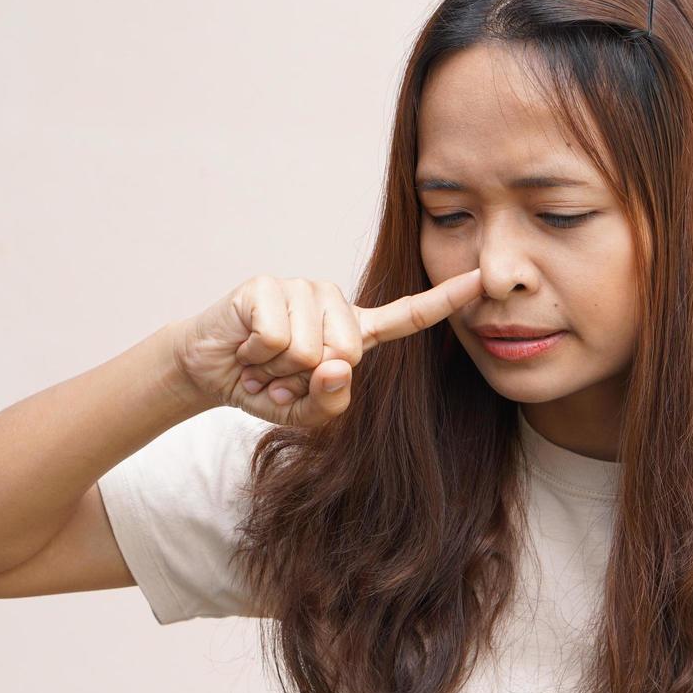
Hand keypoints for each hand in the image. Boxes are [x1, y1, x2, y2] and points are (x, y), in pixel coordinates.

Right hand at [172, 269, 482, 425]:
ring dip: (278, 368)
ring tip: (263, 362)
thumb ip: (331, 403)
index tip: (482, 280)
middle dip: (310, 376)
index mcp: (356, 331)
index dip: (446, 300)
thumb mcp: (306, 413)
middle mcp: (334, 302)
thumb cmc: (265, 388)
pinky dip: (257, 358)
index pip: (409, 315)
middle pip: (350, 351)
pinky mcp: (266, 285)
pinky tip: (247, 350)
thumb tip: (336, 365)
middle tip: (283, 374)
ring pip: (310, 347)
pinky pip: (276, 336)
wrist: (209, 372)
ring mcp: (301, 288)